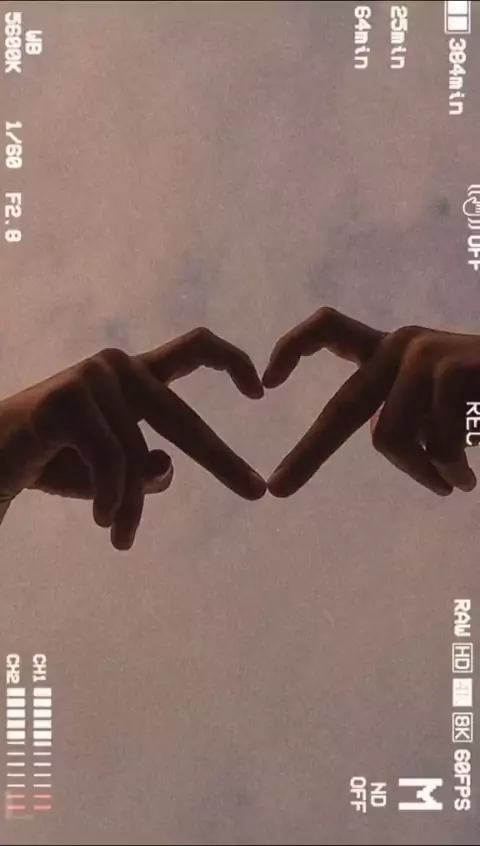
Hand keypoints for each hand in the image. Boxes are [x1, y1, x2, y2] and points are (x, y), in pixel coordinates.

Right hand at [0, 328, 265, 548]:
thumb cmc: (54, 463)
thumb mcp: (114, 473)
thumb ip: (146, 467)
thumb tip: (168, 466)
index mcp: (133, 376)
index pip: (192, 351)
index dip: (232, 362)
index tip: (261, 393)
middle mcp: (117, 368)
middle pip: (182, 418)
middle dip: (221, 459)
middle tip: (255, 492)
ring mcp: (92, 378)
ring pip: (140, 456)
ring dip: (132, 506)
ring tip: (121, 538)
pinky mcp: (67, 399)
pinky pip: (111, 463)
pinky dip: (109, 500)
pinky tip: (100, 520)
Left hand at [263, 307, 479, 496]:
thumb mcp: (439, 412)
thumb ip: (405, 420)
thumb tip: (384, 442)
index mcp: (391, 351)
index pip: (329, 330)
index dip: (293, 348)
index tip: (267, 381)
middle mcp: (401, 345)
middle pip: (344, 407)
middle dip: (308, 454)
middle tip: (278, 489)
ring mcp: (425, 354)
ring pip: (390, 438)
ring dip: (422, 472)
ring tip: (454, 482)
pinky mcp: (451, 369)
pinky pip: (430, 443)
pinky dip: (447, 472)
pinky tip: (466, 479)